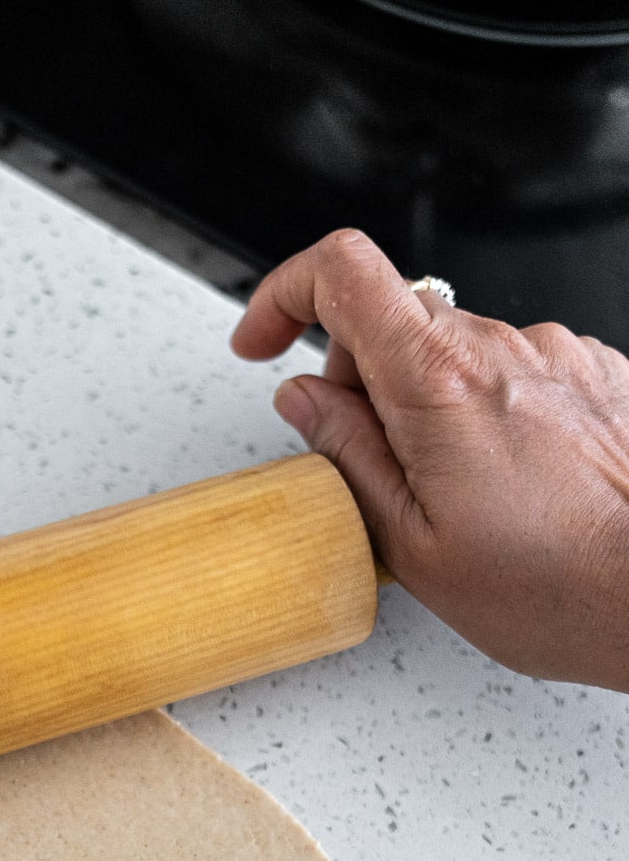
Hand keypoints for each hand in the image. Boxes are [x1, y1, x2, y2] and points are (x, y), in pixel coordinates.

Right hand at [231, 228, 628, 690]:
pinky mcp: (597, 373)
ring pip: (458, 349)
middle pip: (397, 316)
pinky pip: (517, 371)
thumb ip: (347, 455)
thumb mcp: (412, 542)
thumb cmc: (555, 588)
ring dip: (430, 402)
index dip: (285, 293)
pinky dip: (490, 412)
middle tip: (367, 459)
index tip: (264, 343)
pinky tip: (508, 483)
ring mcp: (557, 353)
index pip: (342, 272)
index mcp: (438, 381)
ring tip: (453, 492)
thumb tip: (305, 400)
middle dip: (359, 377)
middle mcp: (501, 347)